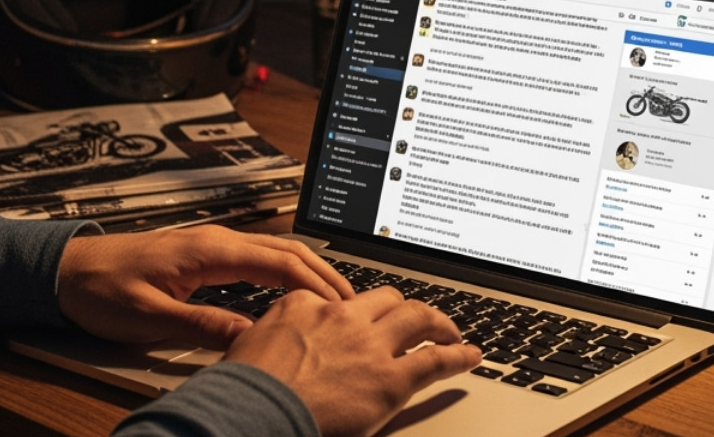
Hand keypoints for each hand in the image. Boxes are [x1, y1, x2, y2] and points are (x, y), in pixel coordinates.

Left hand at [56, 226, 352, 346]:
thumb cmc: (102, 288)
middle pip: (286, 251)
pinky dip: (284, 271)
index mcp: (210, 251)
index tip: (342, 305)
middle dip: (324, 274)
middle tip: (353, 301)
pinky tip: (288, 292)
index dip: (316, 284)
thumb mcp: (150, 317)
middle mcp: (217, 241)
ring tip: (332, 296)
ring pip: (274, 252)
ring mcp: (211, 245)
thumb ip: (202, 326)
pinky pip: (256, 258)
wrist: (67, 270)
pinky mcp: (203, 256)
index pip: (280, 263)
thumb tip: (249, 339)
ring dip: (307, 270)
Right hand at [224, 285, 481, 436]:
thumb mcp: (249, 344)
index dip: (355, 313)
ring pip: (417, 317)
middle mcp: (342, 317)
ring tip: (450, 331)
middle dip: (404, 307)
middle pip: (386, 299)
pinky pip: (435, 359)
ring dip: (438, 322)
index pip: (340, 300)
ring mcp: (369, 345)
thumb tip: (279, 341)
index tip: (362, 322)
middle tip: (416, 320)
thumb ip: (274, 334)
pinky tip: (470, 354)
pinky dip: (458, 354)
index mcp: (305, 305)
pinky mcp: (390, 378)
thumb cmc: (243, 391)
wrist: (249, 414)